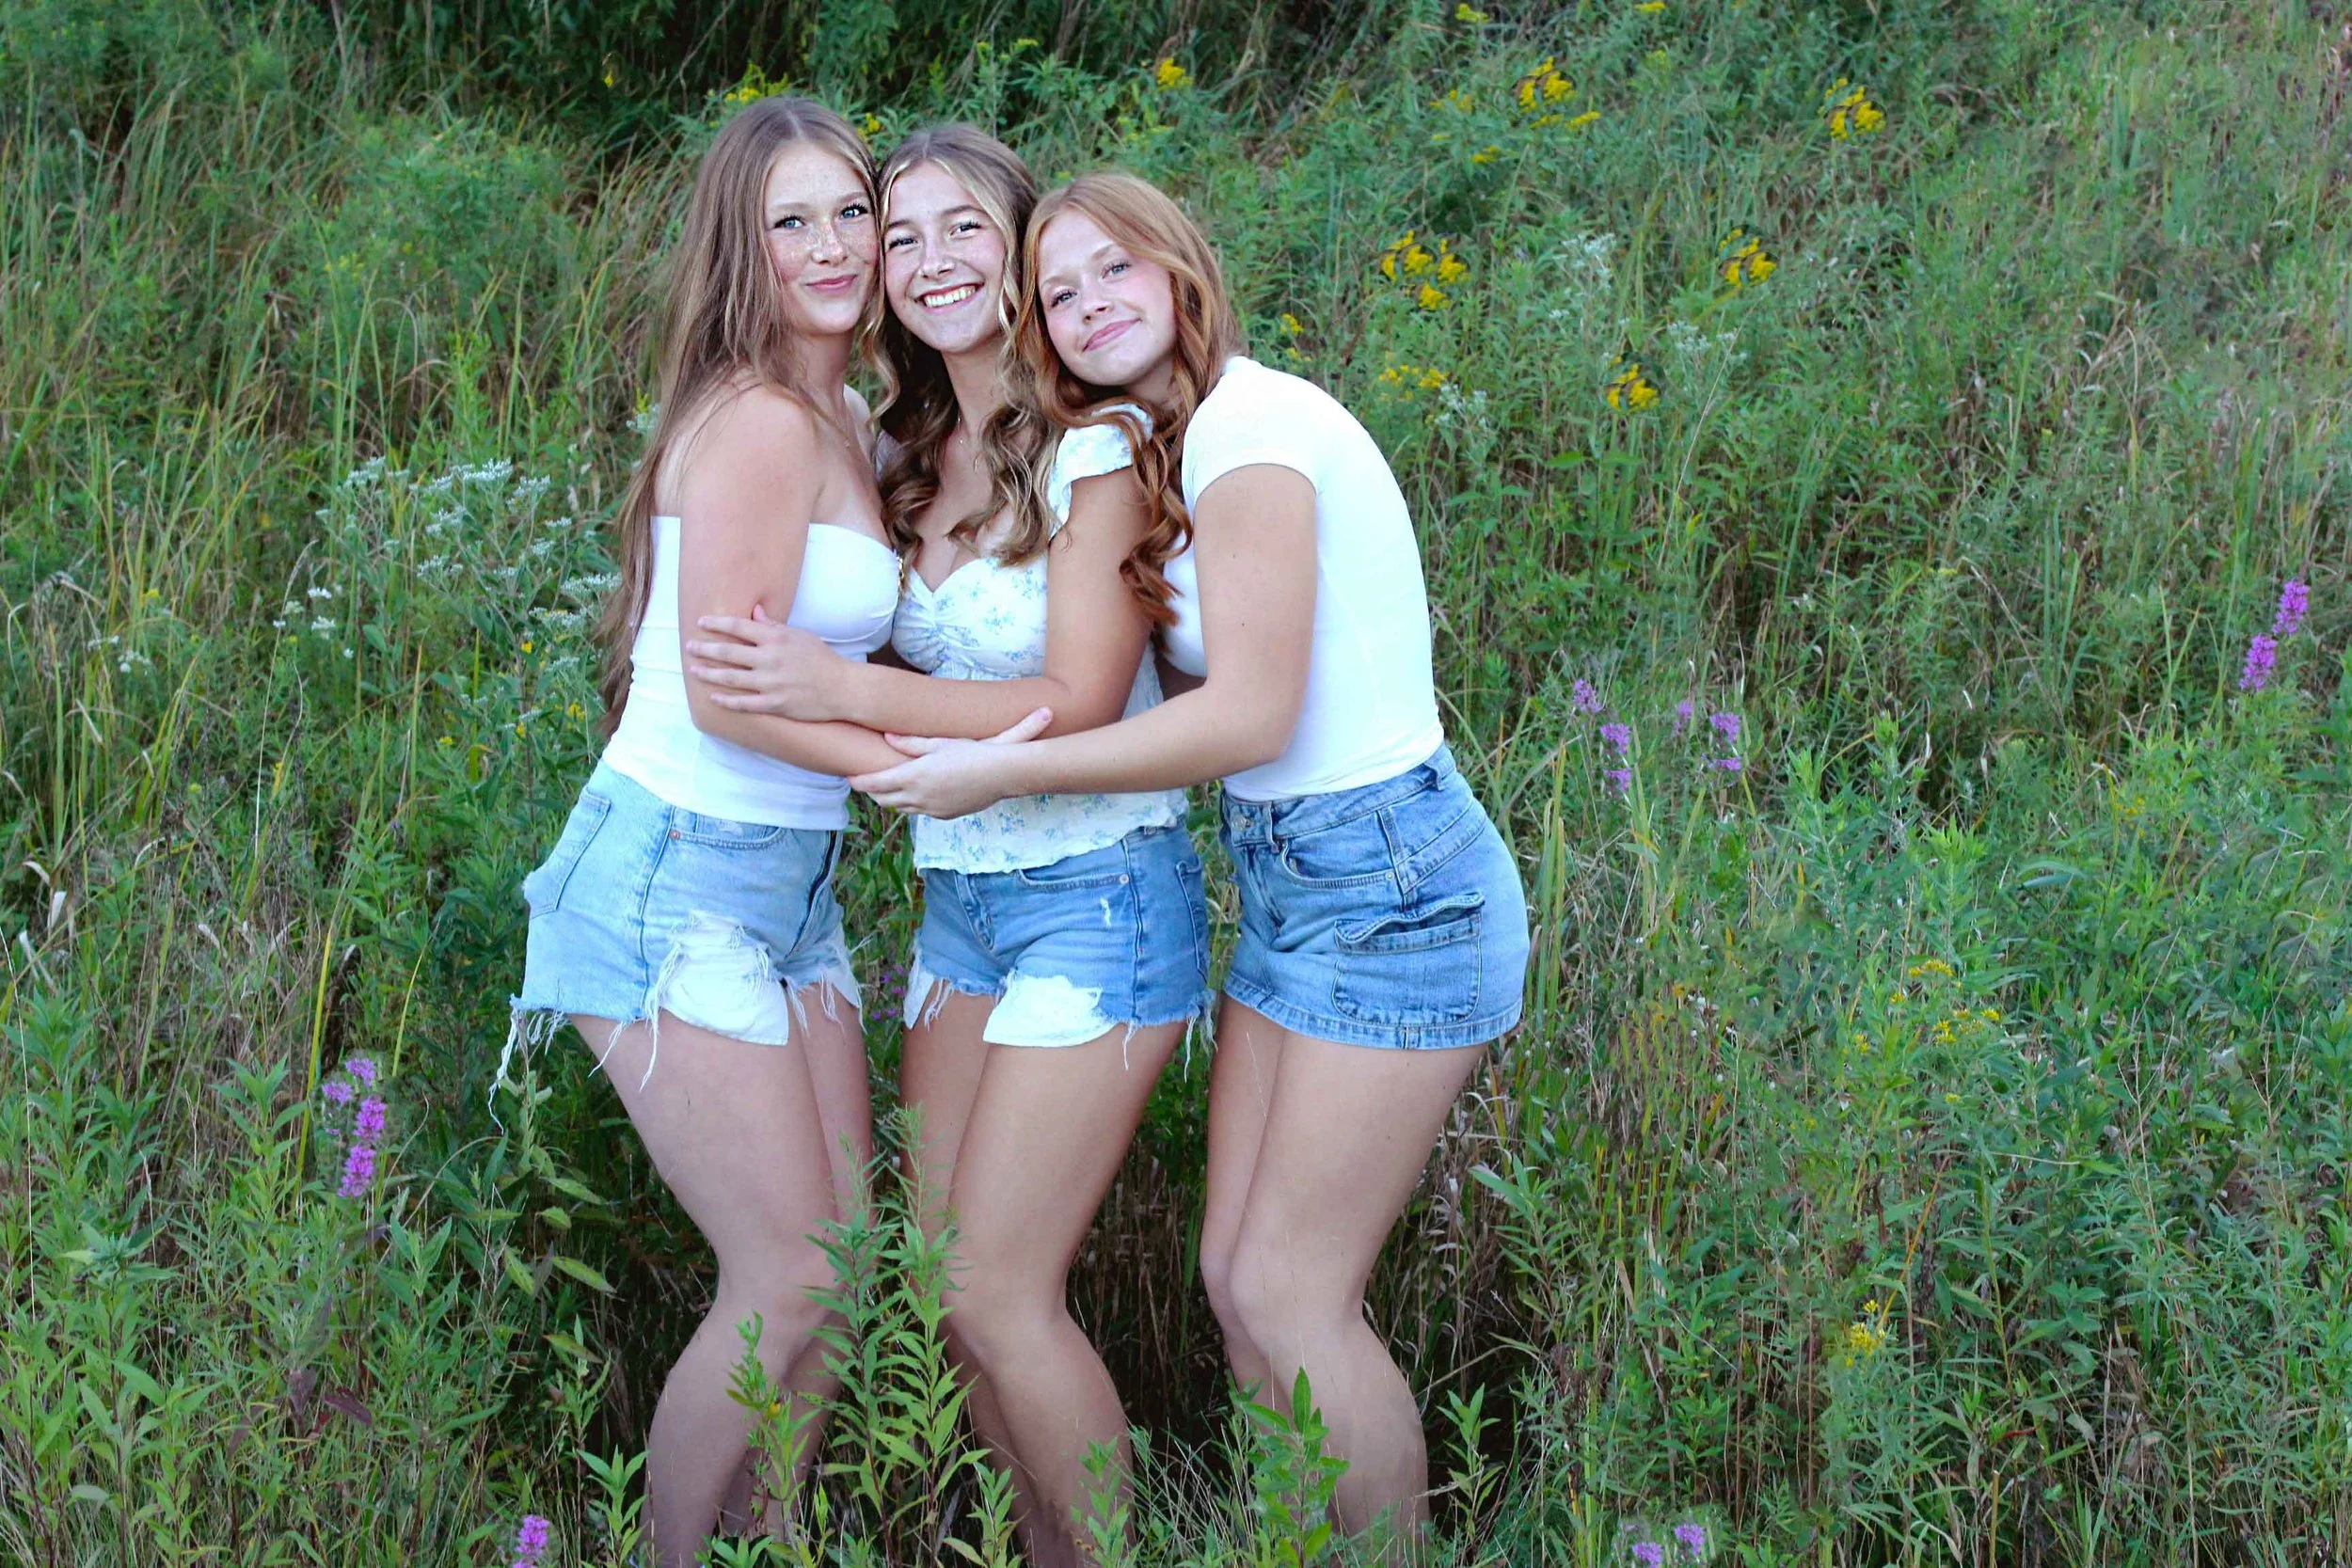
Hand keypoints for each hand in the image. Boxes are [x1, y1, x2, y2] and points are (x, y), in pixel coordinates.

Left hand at [687, 605, 851, 720]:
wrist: (842, 688)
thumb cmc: (822, 659)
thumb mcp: (800, 636)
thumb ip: (773, 626)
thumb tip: (754, 611)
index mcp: (776, 639)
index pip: (738, 627)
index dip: (717, 623)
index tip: (701, 622)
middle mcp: (770, 659)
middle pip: (728, 652)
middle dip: (705, 649)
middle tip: (689, 647)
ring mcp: (771, 683)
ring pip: (731, 678)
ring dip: (709, 674)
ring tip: (694, 670)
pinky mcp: (775, 704)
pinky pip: (745, 704)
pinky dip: (727, 701)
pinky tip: (713, 697)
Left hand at [849, 708, 1051, 818]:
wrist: (1000, 774)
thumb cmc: (971, 752)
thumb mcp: (939, 743)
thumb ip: (910, 743)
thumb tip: (887, 737)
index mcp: (914, 776)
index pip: (875, 784)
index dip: (859, 782)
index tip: (850, 777)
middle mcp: (919, 797)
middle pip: (884, 800)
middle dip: (873, 791)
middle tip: (869, 780)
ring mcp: (932, 809)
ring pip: (901, 808)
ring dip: (893, 799)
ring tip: (891, 786)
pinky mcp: (944, 815)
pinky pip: (921, 812)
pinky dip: (913, 803)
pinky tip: (919, 793)